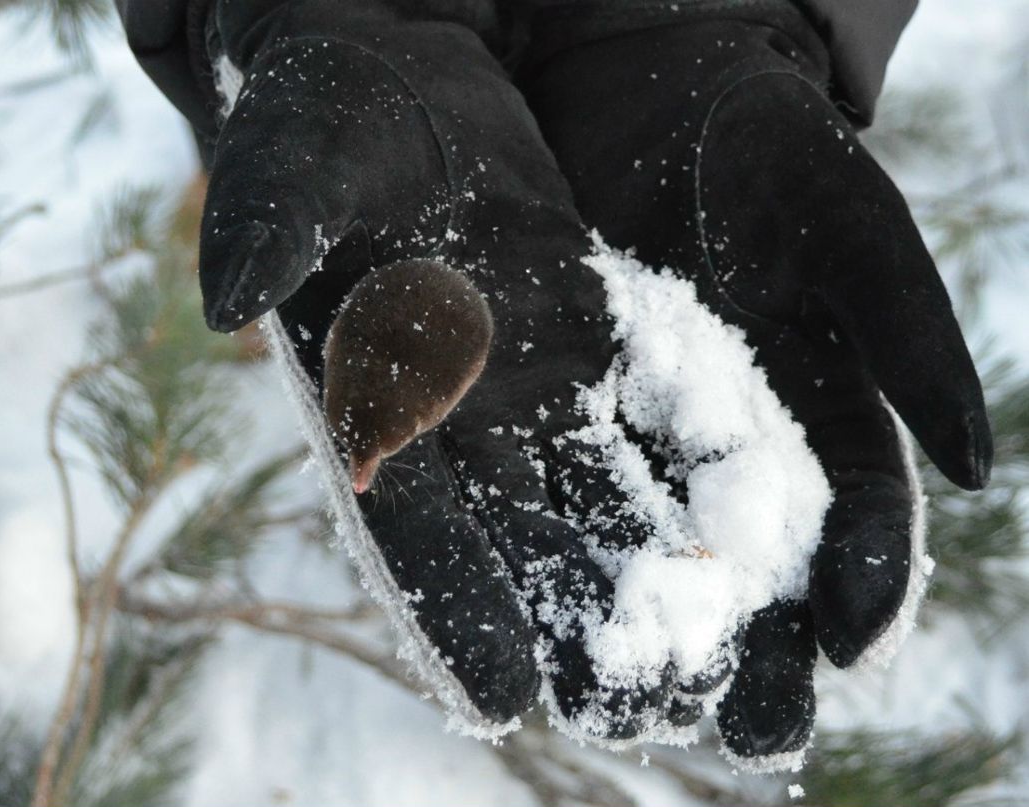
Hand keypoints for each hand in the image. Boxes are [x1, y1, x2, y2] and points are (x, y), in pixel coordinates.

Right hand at [198, 0, 702, 736]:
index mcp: (366, 400)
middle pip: (517, 546)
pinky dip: (697, 485)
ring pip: (595, 508)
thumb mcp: (297, 157)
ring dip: (652, 585)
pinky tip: (761, 542)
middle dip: (576, 631)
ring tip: (721, 672)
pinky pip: (648, 429)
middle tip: (644, 718)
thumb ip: (270, 221)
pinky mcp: (591, 348)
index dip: (450, 604)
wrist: (400, 82)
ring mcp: (526, 391)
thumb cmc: (327, 120)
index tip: (504, 695)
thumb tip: (227, 298)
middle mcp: (450, 421)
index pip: (405, 519)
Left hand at [519, 14, 991, 758]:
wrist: (655, 89)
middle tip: (746, 738)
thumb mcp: (849, 229)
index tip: (840, 664)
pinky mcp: (560, 399)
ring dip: (654, 632)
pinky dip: (556, 552)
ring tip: (632, 710)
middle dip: (757, 650)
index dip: (856, 591)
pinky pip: (558, 487)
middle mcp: (734, 438)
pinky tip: (540, 613)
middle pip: (756, 562)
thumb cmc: (767, 150)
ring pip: (655, 546)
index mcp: (819, 407)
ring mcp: (644, 424)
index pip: (851, 521)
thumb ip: (908, 335)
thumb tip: (976, 473)